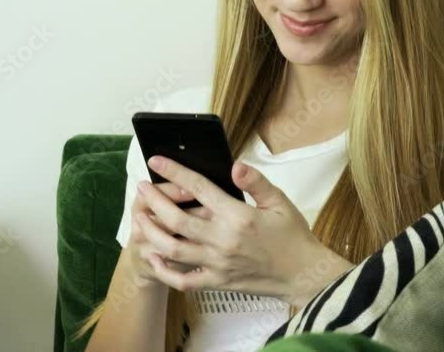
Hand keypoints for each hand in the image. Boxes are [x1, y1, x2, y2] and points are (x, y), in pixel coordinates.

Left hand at [135, 155, 343, 305]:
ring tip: (140, 218)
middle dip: (153, 201)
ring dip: (151, 232)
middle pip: (176, 219)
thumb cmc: (292, 236)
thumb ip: (256, 182)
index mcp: (237, 216)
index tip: (156, 161)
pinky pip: (183, 279)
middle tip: (141, 188)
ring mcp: (217, 263)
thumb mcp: (280, 201)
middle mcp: (223, 240)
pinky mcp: (217, 281)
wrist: (303, 273)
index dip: (174, 171)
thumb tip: (235, 165)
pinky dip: (164, 269)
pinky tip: (154, 255)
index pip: (198, 188)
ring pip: (173, 248)